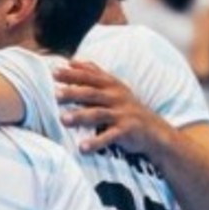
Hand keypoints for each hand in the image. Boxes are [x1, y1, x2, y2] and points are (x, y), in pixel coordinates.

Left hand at [54, 60, 175, 154]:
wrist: (154, 130)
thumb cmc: (126, 108)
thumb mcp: (114, 88)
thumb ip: (94, 74)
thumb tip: (72, 61)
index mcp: (112, 85)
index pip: (90, 77)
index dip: (73, 74)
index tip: (54, 72)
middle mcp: (116, 97)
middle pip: (92, 93)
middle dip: (73, 93)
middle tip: (55, 94)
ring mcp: (122, 114)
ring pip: (98, 114)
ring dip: (80, 116)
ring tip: (63, 120)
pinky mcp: (126, 131)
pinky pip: (109, 137)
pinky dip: (95, 142)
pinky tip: (82, 148)